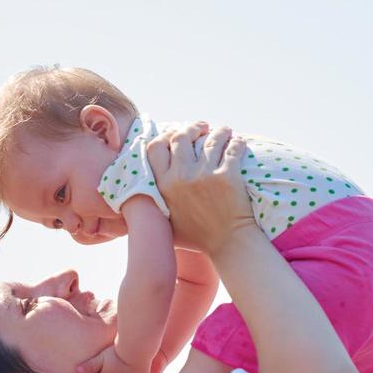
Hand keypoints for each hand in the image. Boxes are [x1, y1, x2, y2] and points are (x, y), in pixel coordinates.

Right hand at [144, 123, 253, 254]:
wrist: (228, 244)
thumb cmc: (197, 236)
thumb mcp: (165, 221)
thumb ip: (152, 203)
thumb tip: (136, 189)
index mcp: (163, 185)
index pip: (156, 146)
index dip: (166, 135)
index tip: (176, 134)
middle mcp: (181, 177)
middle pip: (182, 136)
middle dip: (192, 128)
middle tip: (202, 128)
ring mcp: (205, 175)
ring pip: (210, 139)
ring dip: (218, 131)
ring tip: (223, 131)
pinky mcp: (228, 176)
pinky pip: (232, 148)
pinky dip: (235, 141)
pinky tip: (236, 141)